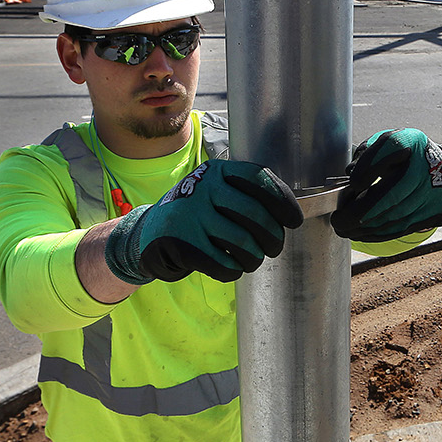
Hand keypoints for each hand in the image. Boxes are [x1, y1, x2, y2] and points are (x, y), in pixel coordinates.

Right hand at [103, 161, 302, 283]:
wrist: (148, 233)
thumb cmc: (196, 214)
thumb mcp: (215, 191)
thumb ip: (246, 195)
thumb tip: (289, 216)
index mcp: (217, 171)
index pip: (258, 179)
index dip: (282, 201)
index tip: (294, 221)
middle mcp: (203, 188)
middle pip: (256, 216)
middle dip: (273, 238)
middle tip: (273, 248)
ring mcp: (190, 215)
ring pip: (243, 244)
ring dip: (254, 258)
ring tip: (252, 260)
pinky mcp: (180, 243)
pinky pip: (223, 264)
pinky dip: (234, 271)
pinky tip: (231, 268)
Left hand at [331, 129, 441, 242]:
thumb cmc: (405, 155)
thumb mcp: (386, 144)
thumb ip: (367, 155)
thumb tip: (351, 174)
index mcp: (411, 141)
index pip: (390, 151)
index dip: (368, 169)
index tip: (352, 184)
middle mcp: (427, 165)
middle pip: (392, 195)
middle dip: (360, 211)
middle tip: (338, 219)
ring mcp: (435, 192)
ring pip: (396, 218)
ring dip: (366, 228)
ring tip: (345, 229)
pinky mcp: (437, 211)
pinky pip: (404, 228)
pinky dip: (379, 234)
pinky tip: (362, 234)